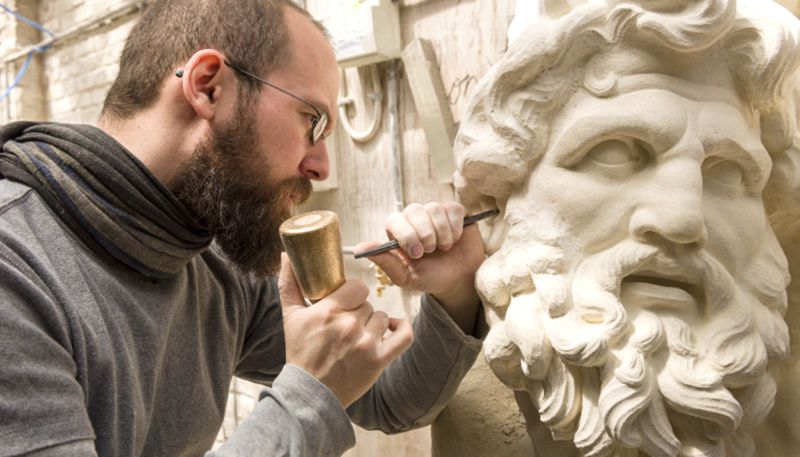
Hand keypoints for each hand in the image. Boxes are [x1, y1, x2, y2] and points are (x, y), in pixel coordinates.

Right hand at [278, 254, 413, 407]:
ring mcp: (366, 344)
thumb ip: (289, 283)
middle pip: (367, 304)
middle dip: (358, 312)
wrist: (310, 393)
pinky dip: (401, 328)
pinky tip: (391, 328)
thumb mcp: (290, 317)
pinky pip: (403, 335)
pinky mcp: (379, 360)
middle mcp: (349, 325)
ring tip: (358, 336)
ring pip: (381, 317)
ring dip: (373, 324)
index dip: (352, 293)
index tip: (345, 302)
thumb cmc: (300, 353)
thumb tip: (286, 255)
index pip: (357, 287)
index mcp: (328, 312)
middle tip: (345, 326)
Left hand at [356, 202, 484, 333]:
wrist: (457, 280)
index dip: (406, 234)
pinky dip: (455, 228)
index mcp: (398, 231)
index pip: (394, 220)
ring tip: (443, 247)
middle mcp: (414, 217)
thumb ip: (385, 262)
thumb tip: (359, 249)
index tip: (417, 254)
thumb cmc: (429, 277)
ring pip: (434, 209)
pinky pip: (453, 209)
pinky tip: (454, 240)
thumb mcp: (405, 276)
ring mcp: (434, 212)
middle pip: (414, 210)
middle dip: (425, 234)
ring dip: (441, 233)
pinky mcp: (454, 211)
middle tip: (430, 251)